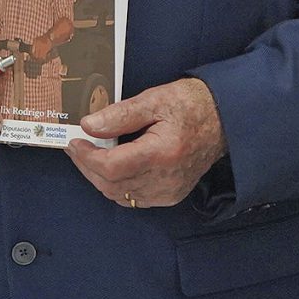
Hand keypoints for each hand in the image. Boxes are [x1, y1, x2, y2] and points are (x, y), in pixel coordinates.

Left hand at [68, 78, 225, 208]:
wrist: (223, 121)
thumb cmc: (190, 106)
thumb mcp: (153, 100)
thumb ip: (119, 115)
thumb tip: (89, 126)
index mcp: (162, 153)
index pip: (112, 167)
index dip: (87, 157)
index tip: (75, 142)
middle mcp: (166, 179)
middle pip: (111, 185)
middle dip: (87, 167)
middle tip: (77, 147)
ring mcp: (168, 191)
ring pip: (119, 195)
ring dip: (99, 177)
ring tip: (90, 155)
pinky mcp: (170, 195)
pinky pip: (133, 198)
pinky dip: (116, 185)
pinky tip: (112, 166)